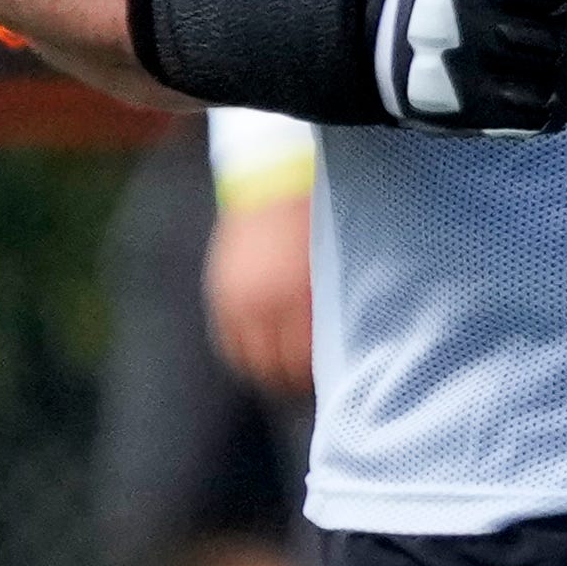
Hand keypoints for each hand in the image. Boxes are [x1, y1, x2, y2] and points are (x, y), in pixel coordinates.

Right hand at [199, 180, 316, 393]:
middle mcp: (264, 305)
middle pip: (275, 367)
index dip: (319, 377)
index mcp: (300, 299)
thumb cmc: (319, 224)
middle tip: (311, 382)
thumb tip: (347, 346)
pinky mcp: (219, 294)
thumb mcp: (337, 266)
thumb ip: (337, 305)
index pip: (305, 361)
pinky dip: (243, 355)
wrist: (274, 182)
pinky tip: (261, 357)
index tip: (335, 382)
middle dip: (294, 379)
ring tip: (286, 374)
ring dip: (267, 371)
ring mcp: (236, 301)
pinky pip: (226, 341)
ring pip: (247, 360)